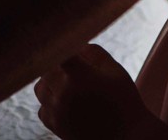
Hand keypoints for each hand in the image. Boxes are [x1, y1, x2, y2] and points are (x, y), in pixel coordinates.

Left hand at [35, 44, 167, 139]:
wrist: (128, 137)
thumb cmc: (124, 101)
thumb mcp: (114, 70)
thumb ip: (92, 52)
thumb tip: (73, 46)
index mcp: (78, 75)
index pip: (57, 51)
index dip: (57, 43)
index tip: (58, 38)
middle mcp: (63, 93)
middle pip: (45, 69)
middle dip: (55, 65)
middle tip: (71, 67)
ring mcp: (57, 112)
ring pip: (40, 89)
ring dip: (49, 84)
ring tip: (68, 86)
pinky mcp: (56, 127)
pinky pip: (42, 110)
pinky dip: (49, 104)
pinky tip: (65, 103)